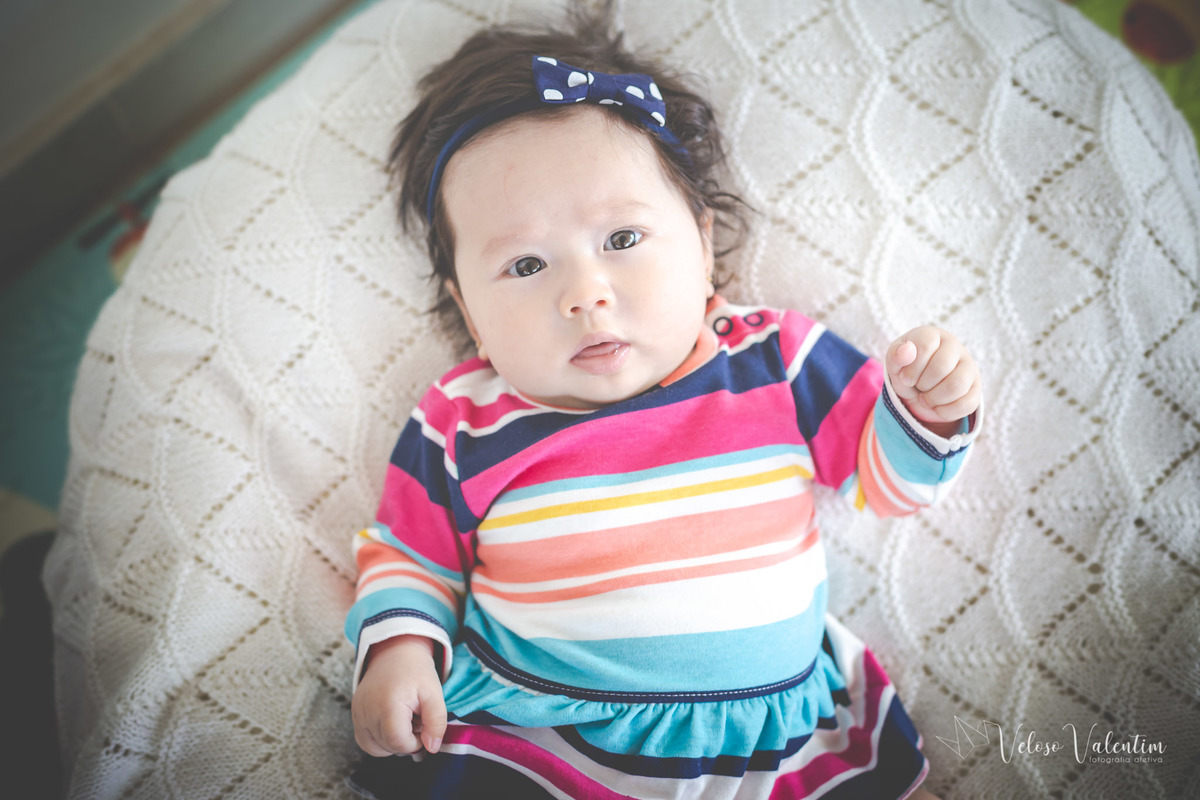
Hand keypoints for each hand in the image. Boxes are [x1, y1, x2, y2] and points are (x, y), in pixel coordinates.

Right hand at [351, 635, 446, 756]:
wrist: (395, 652)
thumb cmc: (416, 672)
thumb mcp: (435, 693)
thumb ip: (437, 722)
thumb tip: (432, 748)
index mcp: (388, 705)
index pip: (399, 743)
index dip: (415, 742)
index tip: (424, 726)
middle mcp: (367, 711)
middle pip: (388, 747)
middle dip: (406, 740)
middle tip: (415, 719)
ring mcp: (357, 713)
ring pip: (375, 748)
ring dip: (393, 741)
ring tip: (403, 719)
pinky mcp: (354, 714)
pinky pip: (366, 741)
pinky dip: (380, 739)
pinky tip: (392, 723)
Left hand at [886, 326, 980, 436]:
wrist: (918, 390)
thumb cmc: (907, 371)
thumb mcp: (895, 364)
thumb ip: (896, 356)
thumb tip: (907, 350)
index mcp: (933, 335)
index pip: (925, 346)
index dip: (912, 368)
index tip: (905, 377)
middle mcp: (955, 347)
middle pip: (941, 367)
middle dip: (923, 384)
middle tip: (918, 387)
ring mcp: (969, 367)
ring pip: (956, 386)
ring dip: (934, 399)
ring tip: (926, 398)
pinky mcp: (976, 389)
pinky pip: (966, 404)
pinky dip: (945, 411)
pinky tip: (937, 406)